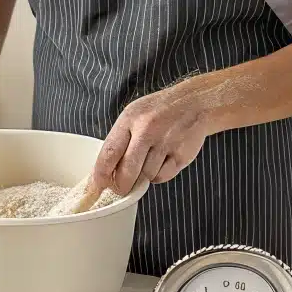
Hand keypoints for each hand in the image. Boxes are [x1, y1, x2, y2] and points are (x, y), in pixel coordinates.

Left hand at [93, 81, 212, 195]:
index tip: (96, 188)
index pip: (109, 153)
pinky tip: (160, 163)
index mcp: (130, 119)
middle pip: (127, 172)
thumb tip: (103, 172)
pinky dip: (158, 176)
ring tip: (146, 162)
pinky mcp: (182, 154)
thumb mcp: (133, 116)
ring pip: (145, 176)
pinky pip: (163, 177)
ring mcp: (167, 142)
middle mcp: (147, 130)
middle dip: (120, 186)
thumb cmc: (158, 112)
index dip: (100, 175)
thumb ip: (118, 141)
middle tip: (119, 188)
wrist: (195, 103)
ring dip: (142, 178)